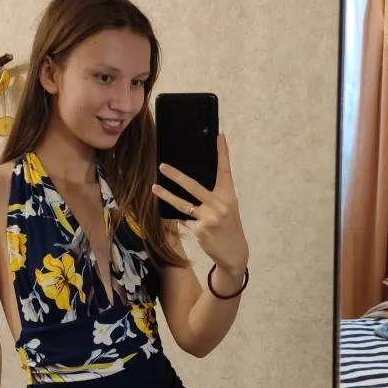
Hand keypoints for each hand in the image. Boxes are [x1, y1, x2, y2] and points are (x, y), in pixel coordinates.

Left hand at [152, 134, 248, 276]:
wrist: (234, 252)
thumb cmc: (228, 227)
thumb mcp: (227, 208)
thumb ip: (214, 196)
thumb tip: (190, 184)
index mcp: (228, 195)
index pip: (225, 170)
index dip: (223, 152)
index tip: (219, 136)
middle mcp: (220, 204)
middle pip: (194, 186)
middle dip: (176, 176)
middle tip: (162, 166)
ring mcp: (209, 217)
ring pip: (183, 204)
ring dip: (166, 196)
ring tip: (154, 188)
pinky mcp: (200, 229)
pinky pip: (183, 220)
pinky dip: (180, 218)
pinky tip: (175, 217)